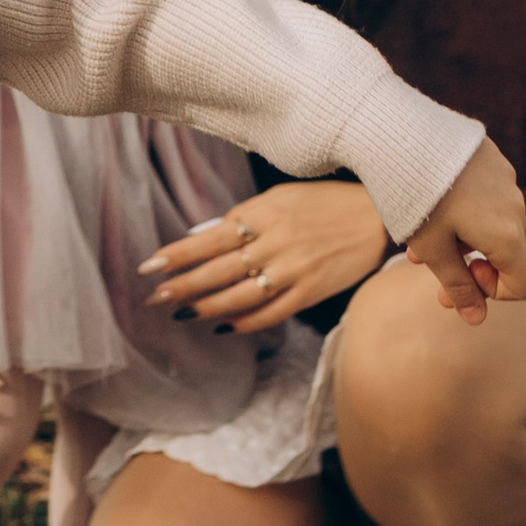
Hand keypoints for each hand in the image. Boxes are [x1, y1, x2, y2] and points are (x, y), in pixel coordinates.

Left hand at [143, 182, 390, 331]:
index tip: (149, 267)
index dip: (176, 255)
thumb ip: (243, 218)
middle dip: (181, 288)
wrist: (376, 215)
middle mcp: (274, 243)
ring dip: (206, 309)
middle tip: (154, 299)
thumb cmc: (321, 202)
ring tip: (182, 315)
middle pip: (216, 272)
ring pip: (238, 297)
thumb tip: (204, 238)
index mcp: (261, 214)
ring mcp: (293, 271)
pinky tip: (224, 327)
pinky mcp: (310, 292)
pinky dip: (244, 323)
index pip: (208, 239)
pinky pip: (270, 314)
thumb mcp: (278, 198)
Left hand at [402, 137, 525, 324]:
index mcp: (507, 234)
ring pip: (493, 223)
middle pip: (507, 252)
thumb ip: (458, 286)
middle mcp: (515, 206)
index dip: (496, 293)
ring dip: (461, 238)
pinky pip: (486, 196)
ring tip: (415, 237)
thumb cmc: (414, 197)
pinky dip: (464, 210)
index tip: (462, 280)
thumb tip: (476, 320)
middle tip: (426, 268)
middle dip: (470, 265)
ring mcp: (505, 179)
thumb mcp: (432, 248)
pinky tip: (427, 203)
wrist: (399, 132)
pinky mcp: (491, 158)